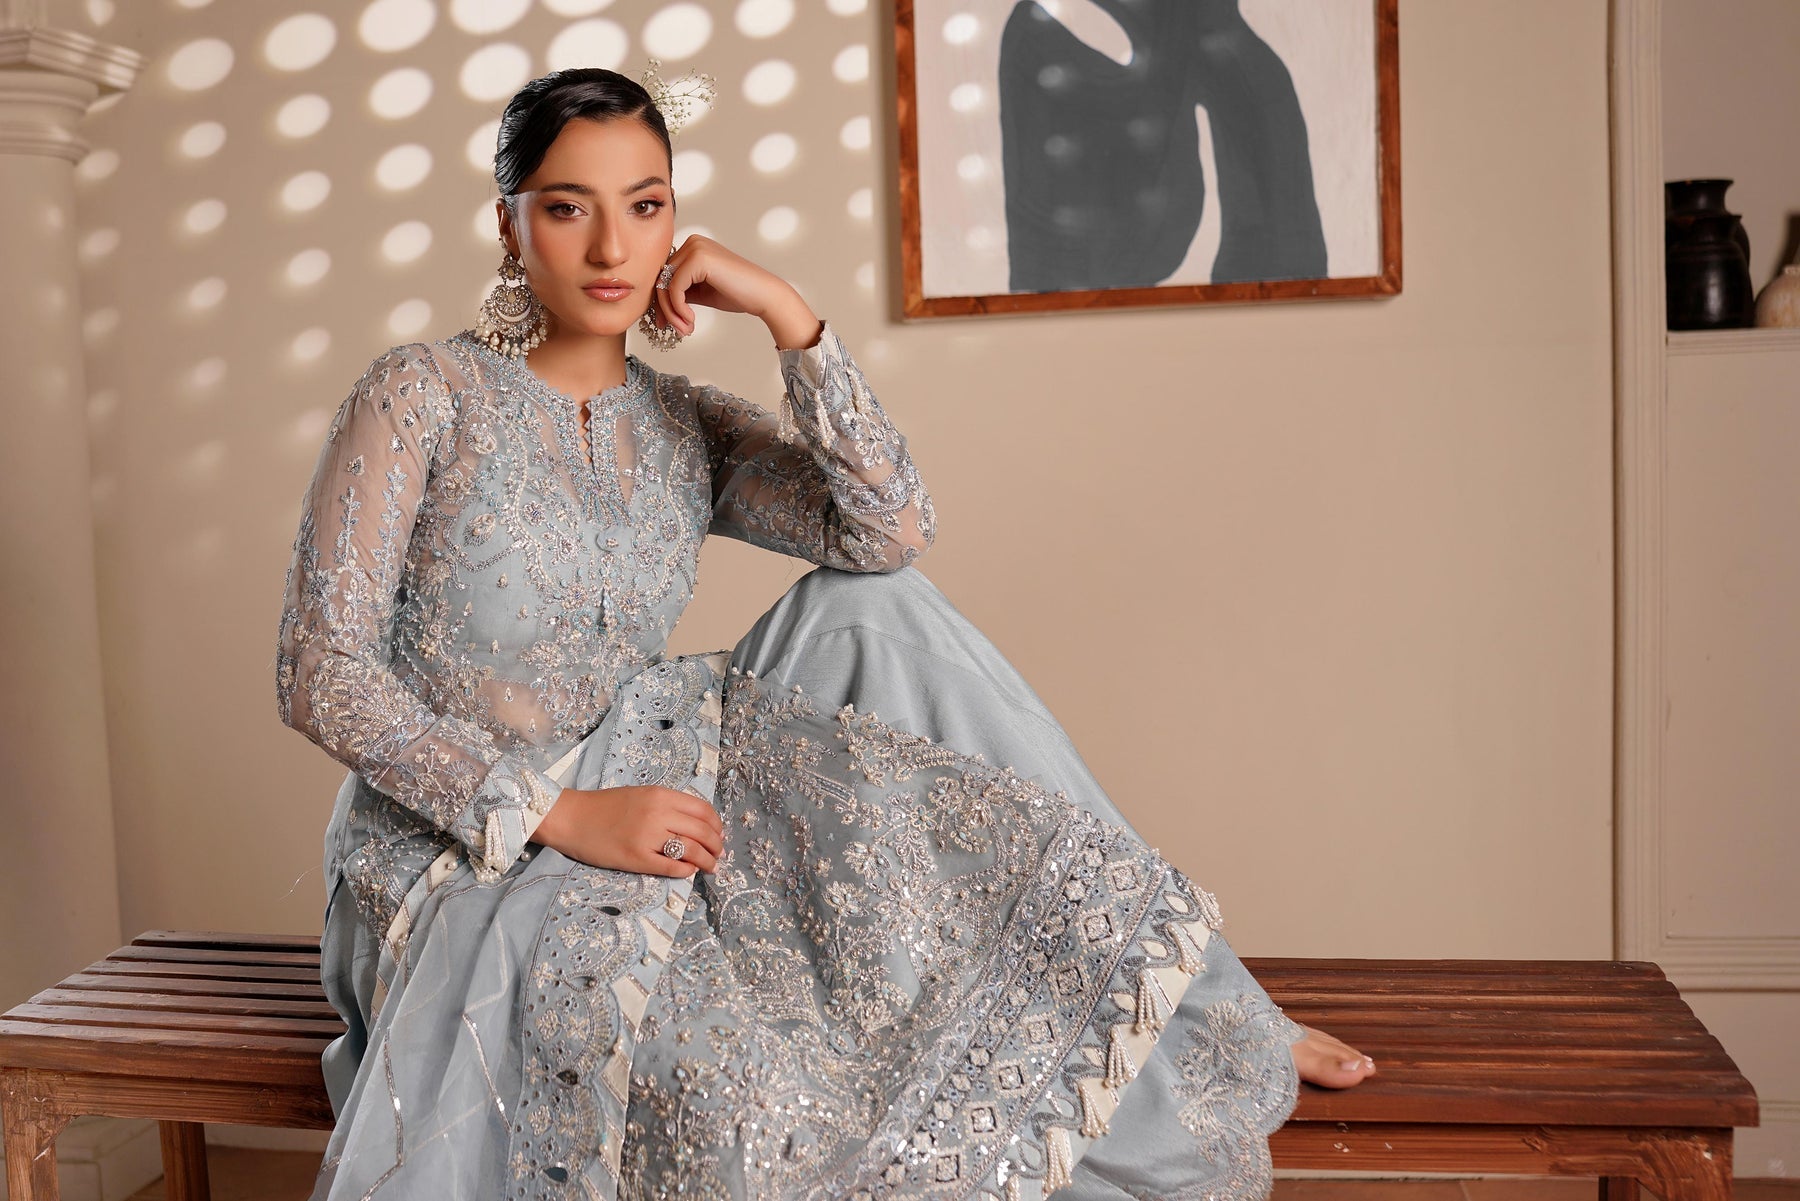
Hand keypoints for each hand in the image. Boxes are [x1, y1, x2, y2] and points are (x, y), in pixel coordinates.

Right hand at [529, 785, 724, 877]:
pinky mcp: (637, 859)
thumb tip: (696, 823)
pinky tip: (688, 871)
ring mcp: (648, 837)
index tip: (719, 834)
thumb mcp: (641, 795)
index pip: (703, 811)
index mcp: (661, 795)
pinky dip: (686, 871)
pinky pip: (672, 868)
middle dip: (716, 846)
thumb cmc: (605, 806)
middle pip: (703, 832)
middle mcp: (658, 814)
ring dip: (707, 861)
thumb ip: (667, 805)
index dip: (717, 825)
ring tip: (710, 867)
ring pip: (692, 851)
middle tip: (718, 854)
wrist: (572, 818)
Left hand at [649, 234, 822, 349]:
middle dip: (665, 308)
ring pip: (665, 284)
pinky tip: (691, 321)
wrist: (764, 295)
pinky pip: (675, 288)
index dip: (661, 301)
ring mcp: (695, 248)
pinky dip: (678, 309)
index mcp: (692, 246)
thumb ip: (680, 291)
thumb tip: (655, 304)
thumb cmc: (737, 294)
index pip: (664, 274)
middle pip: (661, 278)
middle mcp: (692, 242)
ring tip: (684, 330)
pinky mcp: (698, 259)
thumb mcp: (701, 292)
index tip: (667, 323)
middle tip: (674, 330)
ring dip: (671, 312)